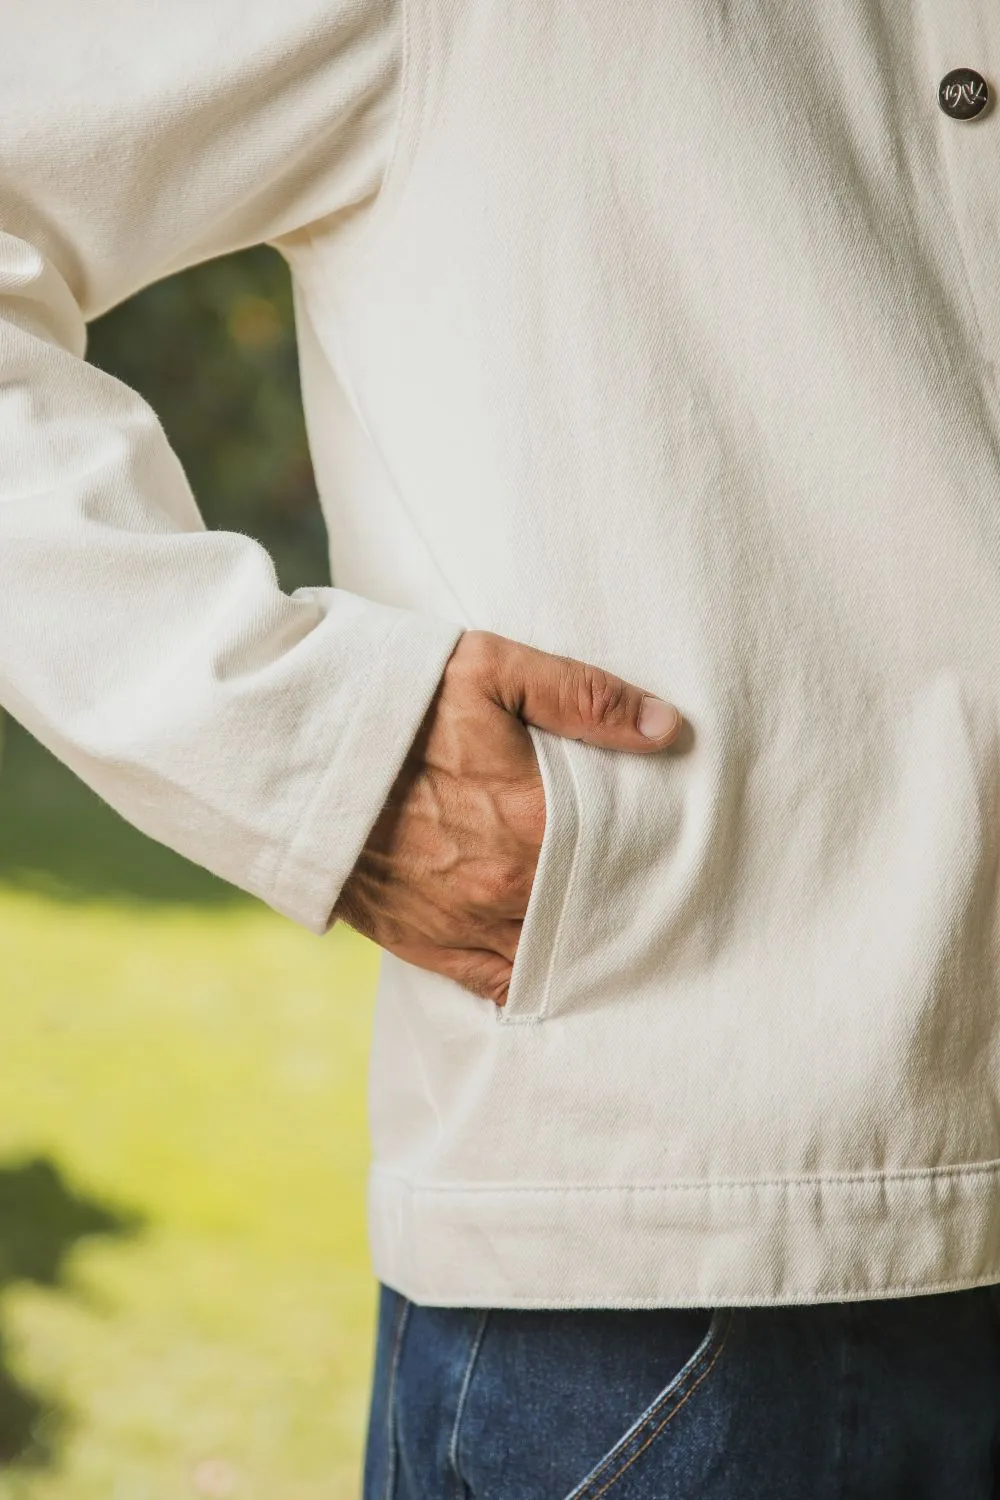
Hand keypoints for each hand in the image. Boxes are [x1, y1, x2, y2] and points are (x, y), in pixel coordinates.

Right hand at [331, 629, 682, 1005]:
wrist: (290, 751)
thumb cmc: (394, 702)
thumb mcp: (491, 670)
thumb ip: (583, 697)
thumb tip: (668, 727)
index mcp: (534, 821)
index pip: (625, 854)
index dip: (653, 851)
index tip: (673, 845)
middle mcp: (506, 886)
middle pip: (596, 910)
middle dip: (623, 901)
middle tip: (653, 892)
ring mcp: (464, 923)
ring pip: (551, 953)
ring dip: (581, 943)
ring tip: (610, 928)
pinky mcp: (424, 944)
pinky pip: (495, 982)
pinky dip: (527, 977)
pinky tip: (551, 965)